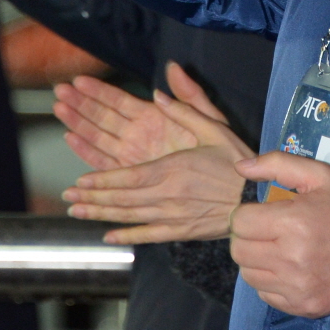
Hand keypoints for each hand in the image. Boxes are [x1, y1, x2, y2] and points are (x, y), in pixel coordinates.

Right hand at [54, 61, 232, 170]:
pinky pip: (104, 161)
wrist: (225, 185)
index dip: (99, 90)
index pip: (119, 100)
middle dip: (81, 103)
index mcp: (155, 117)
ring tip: (59, 108)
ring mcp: (132, 154)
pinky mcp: (131, 174)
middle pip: (103, 116)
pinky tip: (71, 139)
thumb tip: (173, 66)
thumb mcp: (208, 118)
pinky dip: (87, 151)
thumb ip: (189, 93)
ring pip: (99, 136)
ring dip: (78, 122)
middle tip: (60, 90)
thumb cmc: (220, 151)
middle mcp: (139, 134)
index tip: (79, 80)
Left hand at [58, 62, 249, 242]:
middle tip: (68, 196)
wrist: (261, 200)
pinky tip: (109, 237)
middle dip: (92, 197)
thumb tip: (158, 92)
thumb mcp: (215, 128)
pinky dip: (127, 236)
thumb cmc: (238, 162)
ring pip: (130, 216)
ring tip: (77, 212)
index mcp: (172, 169)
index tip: (80, 180)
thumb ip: (185, 109)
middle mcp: (167, 195)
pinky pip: (149, 235)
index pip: (127, 176)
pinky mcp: (182, 231)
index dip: (101, 179)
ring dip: (101, 215)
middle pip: (122, 197)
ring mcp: (173, 216)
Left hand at [229, 153, 329, 317]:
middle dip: (248, 237)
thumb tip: (240, 167)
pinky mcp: (303, 305)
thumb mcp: (320, 175)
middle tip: (267, 231)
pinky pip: (266, 295)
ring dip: (257, 260)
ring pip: (249, 275)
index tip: (262, 213)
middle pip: (239, 251)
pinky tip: (289, 269)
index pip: (239, 222)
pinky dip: (271, 282)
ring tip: (277, 250)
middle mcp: (290, 259)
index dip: (247, 214)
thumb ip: (277, 164)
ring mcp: (296, 287)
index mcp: (292, 223)